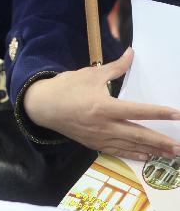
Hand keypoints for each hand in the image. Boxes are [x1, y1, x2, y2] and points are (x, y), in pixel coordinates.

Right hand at [24, 48, 179, 159]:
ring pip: (131, 146)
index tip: (177, 114)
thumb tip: (131, 53)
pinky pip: (119, 152)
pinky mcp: (95, 144)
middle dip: (162, 142)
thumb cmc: (67, 87)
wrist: (43, 106)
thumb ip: (116, 67)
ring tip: (170, 155)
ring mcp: (100, 138)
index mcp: (105, 107)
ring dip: (153, 151)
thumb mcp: (91, 74)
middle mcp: (105, 126)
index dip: (159, 113)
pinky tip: (147, 157)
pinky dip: (134, 155)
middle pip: (139, 135)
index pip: (138, 111)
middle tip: (179, 147)